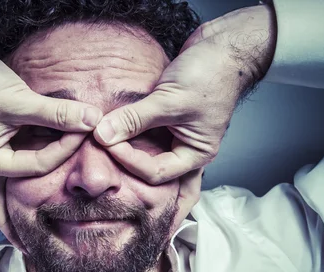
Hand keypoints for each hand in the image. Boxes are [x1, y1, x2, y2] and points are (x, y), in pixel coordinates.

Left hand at [93, 5, 276, 184]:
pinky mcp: (166, 118)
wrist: (224, 46)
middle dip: (124, 163)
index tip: (106, 141)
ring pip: (144, 150)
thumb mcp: (169, 100)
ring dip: (124, 147)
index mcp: (195, 154)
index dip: (128, 161)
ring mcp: (176, 133)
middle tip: (99, 149)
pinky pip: (144, 131)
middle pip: (148, 168)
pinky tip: (111, 127)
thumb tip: (102, 135)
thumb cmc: (210, 74)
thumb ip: (134, 119)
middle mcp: (185, 149)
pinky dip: (129, 130)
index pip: (155, 173)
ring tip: (101, 143)